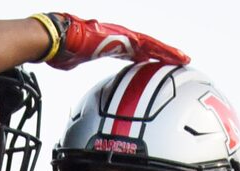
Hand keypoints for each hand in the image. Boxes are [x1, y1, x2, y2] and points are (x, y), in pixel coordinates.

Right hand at [36, 14, 188, 67]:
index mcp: (109, 44)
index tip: (157, 63)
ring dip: (168, 52)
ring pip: (151, 44)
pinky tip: (174, 56)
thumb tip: (66, 64)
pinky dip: (162, 51)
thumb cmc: (59, 50)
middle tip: (179, 60)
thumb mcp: (71, 61)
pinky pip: (148, 46)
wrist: (57, 40)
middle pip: (146, 47)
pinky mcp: (123, 38)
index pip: (133, 52)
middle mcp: (118, 38)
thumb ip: (77, 62)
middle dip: (162, 53)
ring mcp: (122, 37)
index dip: (146, 56)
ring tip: (183, 58)